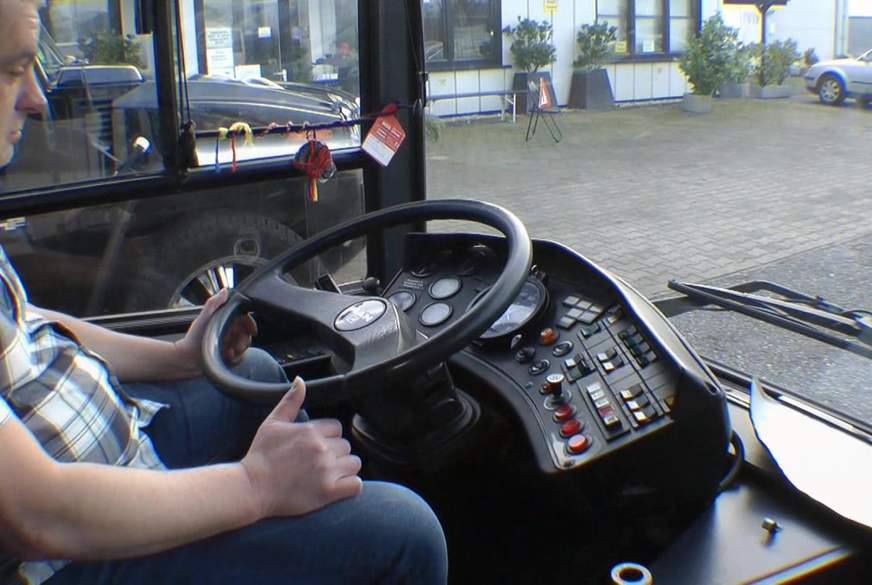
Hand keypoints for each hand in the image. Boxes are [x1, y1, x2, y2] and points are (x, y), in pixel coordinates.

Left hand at [175, 288, 257, 369]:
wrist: (187, 359)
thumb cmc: (193, 339)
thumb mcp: (204, 318)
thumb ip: (214, 303)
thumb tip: (225, 290)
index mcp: (223, 321)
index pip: (244, 319)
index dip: (250, 324)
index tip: (252, 331)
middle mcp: (227, 332)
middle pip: (246, 334)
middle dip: (244, 341)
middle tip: (236, 347)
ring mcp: (228, 345)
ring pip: (244, 347)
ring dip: (239, 350)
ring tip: (228, 353)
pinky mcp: (227, 357)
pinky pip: (239, 358)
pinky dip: (236, 358)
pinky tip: (227, 358)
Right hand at [241, 378, 362, 518]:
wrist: (251, 488)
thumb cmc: (260, 455)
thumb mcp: (272, 423)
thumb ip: (290, 401)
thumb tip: (300, 380)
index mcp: (310, 431)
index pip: (337, 428)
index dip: (328, 437)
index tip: (316, 447)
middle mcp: (321, 449)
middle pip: (346, 446)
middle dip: (336, 453)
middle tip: (319, 463)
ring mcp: (326, 471)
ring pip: (354, 463)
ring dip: (345, 469)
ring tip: (330, 475)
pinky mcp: (328, 492)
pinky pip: (356, 485)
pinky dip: (351, 486)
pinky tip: (338, 486)